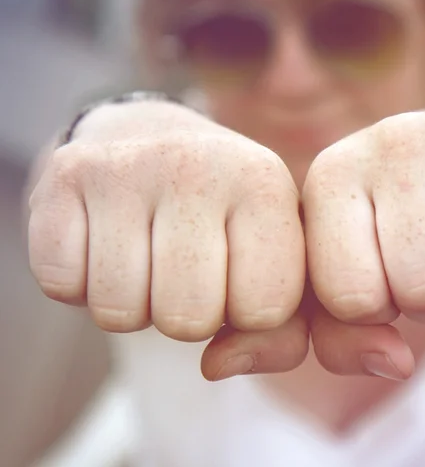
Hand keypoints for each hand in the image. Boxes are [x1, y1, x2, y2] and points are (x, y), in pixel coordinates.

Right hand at [28, 99, 307, 379]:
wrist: (153, 137)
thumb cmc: (222, 215)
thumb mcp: (274, 260)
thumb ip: (281, 333)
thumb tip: (216, 367)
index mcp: (266, 185)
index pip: (265, 311)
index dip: (247, 312)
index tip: (238, 274)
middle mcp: (200, 165)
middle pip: (188, 319)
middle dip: (187, 315)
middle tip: (185, 268)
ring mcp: (128, 165)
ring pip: (119, 313)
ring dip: (132, 303)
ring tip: (146, 252)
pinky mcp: (67, 173)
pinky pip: (62, 285)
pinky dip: (80, 283)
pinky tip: (103, 239)